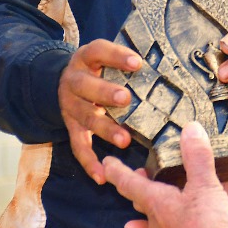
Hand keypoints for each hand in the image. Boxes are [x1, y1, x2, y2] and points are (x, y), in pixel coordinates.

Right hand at [58, 39, 140, 183]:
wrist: (60, 81)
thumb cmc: (97, 68)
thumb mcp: (104, 57)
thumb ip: (126, 61)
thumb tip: (167, 64)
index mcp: (85, 59)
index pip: (98, 52)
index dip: (116, 56)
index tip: (138, 63)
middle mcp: (73, 82)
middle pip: (86, 86)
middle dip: (105, 93)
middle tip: (125, 99)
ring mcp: (71, 106)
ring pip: (86, 117)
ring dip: (105, 129)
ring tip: (124, 140)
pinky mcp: (71, 127)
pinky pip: (78, 146)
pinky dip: (89, 162)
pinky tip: (101, 176)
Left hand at [104, 122, 227, 227]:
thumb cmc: (205, 225)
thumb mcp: (204, 185)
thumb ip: (197, 157)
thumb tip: (190, 129)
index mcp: (157, 203)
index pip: (130, 184)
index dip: (117, 171)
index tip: (106, 163)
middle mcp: (159, 223)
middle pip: (142, 205)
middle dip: (137, 191)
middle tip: (136, 179)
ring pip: (156, 223)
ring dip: (152, 214)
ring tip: (142, 213)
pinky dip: (187, 224)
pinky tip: (205, 221)